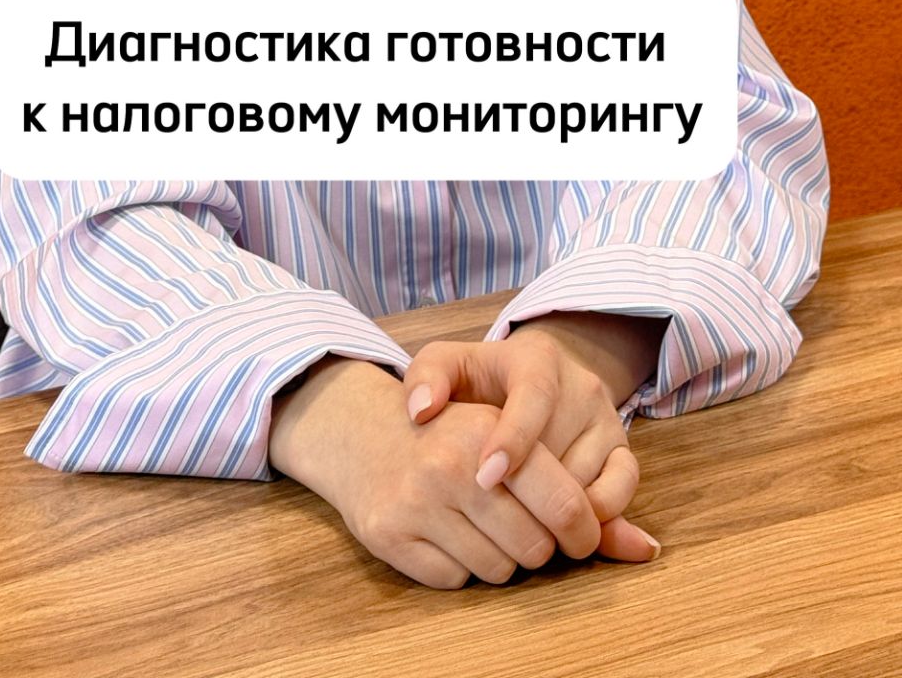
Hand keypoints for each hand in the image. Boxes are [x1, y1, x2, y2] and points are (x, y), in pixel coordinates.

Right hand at [269, 356, 604, 588]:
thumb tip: (647, 550)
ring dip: (500, 558)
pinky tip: (447, 533)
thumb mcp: (512, 432)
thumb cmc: (455, 432)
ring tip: (481, 523)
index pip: (564, 503)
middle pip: (535, 548)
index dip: (580, 530)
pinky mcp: (389, 537)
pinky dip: (460, 566)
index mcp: (486, 429)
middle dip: (538, 544)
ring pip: (498, 571)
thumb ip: (585, 486)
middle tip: (522, 523)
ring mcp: (415, 502)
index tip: (577, 534)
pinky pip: (455, 580)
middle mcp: (449, 466)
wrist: (364, 431)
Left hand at [401, 328, 659, 563]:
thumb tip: (419, 410)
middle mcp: (580, 384)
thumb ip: (426, 378)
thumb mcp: (448, 366)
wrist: (529, 379)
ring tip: (514, 527)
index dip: (514, 439)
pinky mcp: (623, 448)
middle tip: (490, 519)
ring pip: (588, 474)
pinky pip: (623, 488)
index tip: (485, 479)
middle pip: (561, 447)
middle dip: (526, 491)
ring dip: (553, 510)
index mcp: (537, 358)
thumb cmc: (480, 380)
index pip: (535, 396)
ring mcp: (606, 417)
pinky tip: (561, 535)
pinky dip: (599, 517)